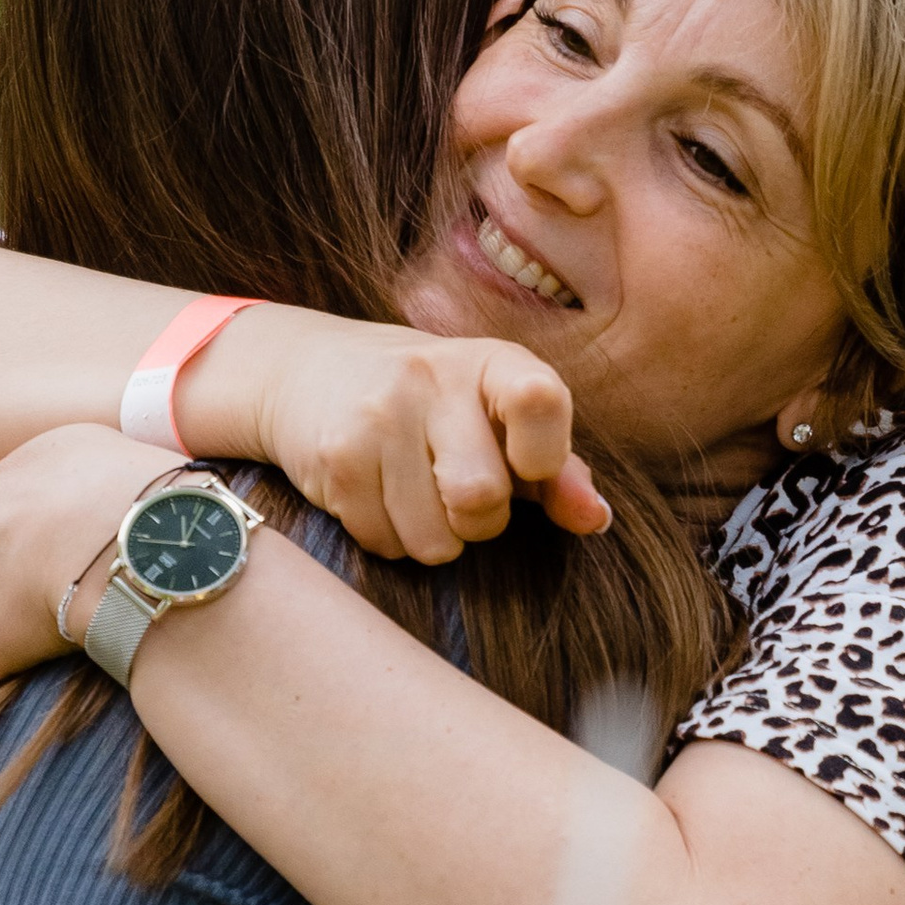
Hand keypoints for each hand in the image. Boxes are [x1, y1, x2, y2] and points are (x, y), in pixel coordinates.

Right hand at [200, 310, 609, 564]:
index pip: (540, 402)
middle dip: (479, 523)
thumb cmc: (432, 406)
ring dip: (433, 538)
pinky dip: (389, 538)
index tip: (527, 468)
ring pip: (432, 539)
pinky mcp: (336, 456)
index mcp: (493, 361)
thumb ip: (556, 470)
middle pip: (481, 497)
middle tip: (460, 496)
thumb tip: (596, 520)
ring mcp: (378, 414)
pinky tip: (378, 497)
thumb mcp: (497, 418)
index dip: (543, 458)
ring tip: (416, 495)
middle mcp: (433, 376)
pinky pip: (385, 543)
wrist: (309, 369)